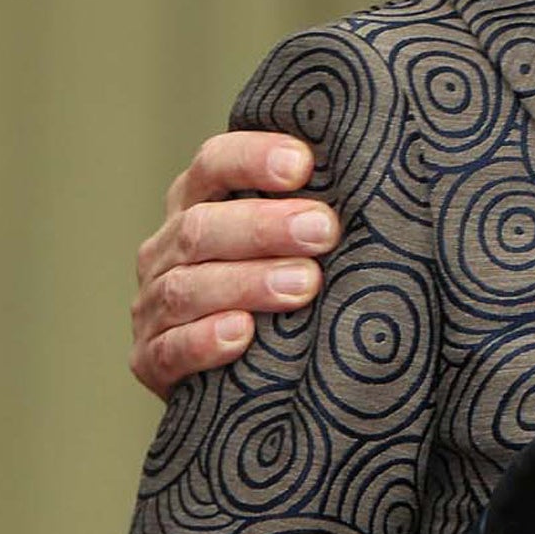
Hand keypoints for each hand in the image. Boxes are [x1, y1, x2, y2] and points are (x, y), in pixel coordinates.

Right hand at [130, 130, 340, 396]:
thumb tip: (383, 178)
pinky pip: (169, 350)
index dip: (252, 158)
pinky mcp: (152, 359)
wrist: (240, 375)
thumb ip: (313, 210)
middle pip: (202, 226)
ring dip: (247, 283)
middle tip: (323, 231)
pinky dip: (204, 341)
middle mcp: (169, 249)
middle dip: (264, 226)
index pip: (213, 164)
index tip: (302, 163)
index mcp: (199, 202)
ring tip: (303, 285)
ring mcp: (153, 306)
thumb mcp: (290, 239)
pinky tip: (242, 334)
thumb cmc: (281, 282)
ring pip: (187, 287)